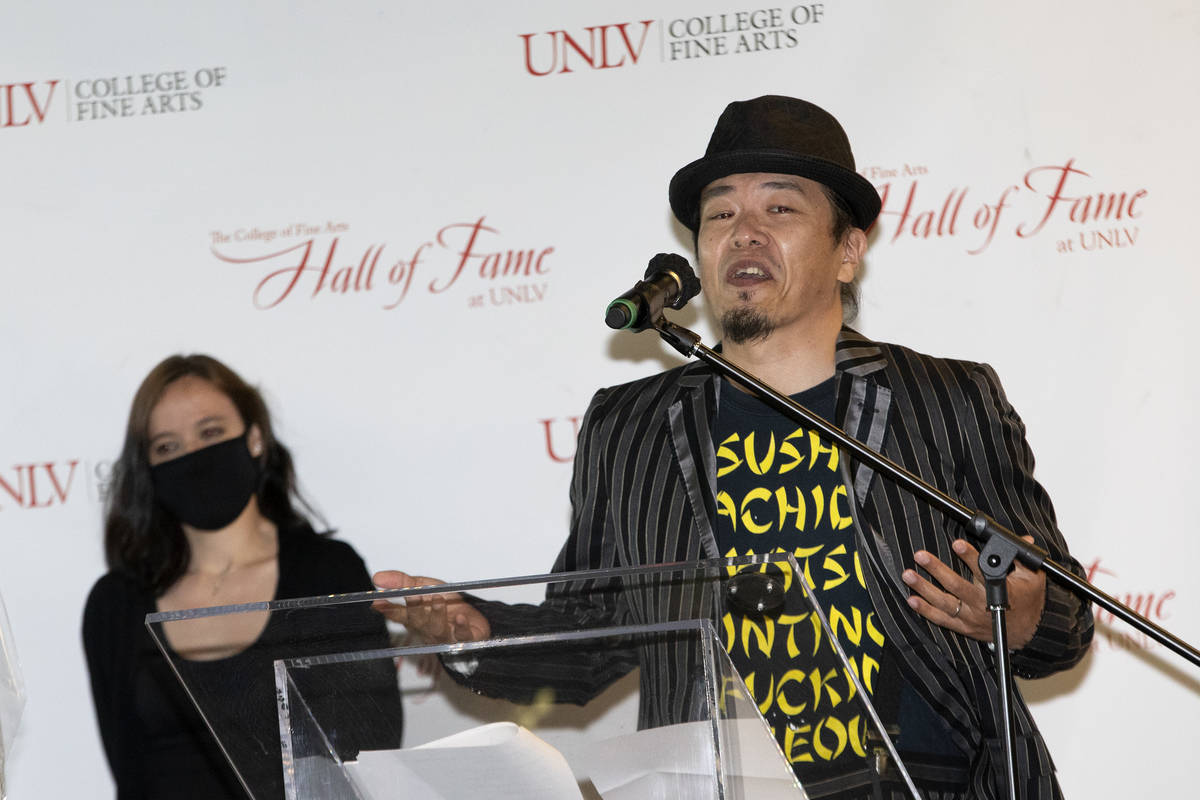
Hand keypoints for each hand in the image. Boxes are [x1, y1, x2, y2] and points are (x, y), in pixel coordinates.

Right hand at [371, 570, 491, 644]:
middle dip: (415, 608)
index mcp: (416, 617)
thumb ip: (402, 582)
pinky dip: (461, 627)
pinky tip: (460, 617)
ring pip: (437, 628)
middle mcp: (428, 628)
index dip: (389, 609)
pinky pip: (462, 635)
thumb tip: (377, 577)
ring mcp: (446, 635)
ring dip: (436, 614)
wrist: (473, 617)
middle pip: (418, 621)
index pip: (399, 614)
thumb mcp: (424, 586)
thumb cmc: (446, 603)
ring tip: (437, 600)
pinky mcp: (465, 638)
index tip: (378, 602)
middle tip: (414, 595)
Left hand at [901, 537, 1045, 649]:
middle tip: (921, 556)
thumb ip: (1023, 558)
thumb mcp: (1033, 578)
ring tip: (908, 574)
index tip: (957, 543)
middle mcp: (982, 605)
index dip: (970, 556)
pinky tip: (911, 599)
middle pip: (956, 586)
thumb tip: (1024, 538)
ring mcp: (971, 618)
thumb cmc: (1028, 601)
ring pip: (944, 603)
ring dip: (924, 588)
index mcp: (1000, 591)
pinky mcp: (963, 627)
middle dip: (937, 570)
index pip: (983, 570)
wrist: (1028, 633)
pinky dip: (925, 611)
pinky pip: (941, 620)